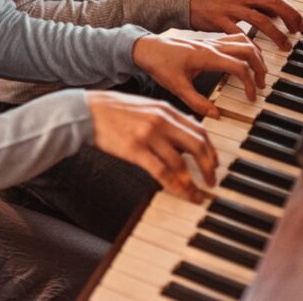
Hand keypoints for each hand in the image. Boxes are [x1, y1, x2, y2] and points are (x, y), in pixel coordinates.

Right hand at [86, 90, 217, 202]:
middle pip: (197, 145)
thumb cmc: (114, 110)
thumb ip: (166, 119)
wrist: (87, 110)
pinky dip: (176, 186)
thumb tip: (186, 136)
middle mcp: (161, 121)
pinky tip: (181, 194)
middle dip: (209, 166)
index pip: (199, 130)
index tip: (215, 163)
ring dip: (193, 182)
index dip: (211, 149)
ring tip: (197, 194)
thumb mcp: (146, 107)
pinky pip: (162, 172)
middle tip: (212, 181)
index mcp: (165, 109)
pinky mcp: (135, 150)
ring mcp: (148, 135)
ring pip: (181, 163)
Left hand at [132, 33, 266, 112]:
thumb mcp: (176, 87)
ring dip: (256, 56)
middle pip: (249, 49)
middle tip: (261, 85)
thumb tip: (216, 115)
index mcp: (207, 56)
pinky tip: (246, 60)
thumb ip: (197, 102)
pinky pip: (235, 38)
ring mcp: (212, 41)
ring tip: (258, 73)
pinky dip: (247, 47)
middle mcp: (212, 45)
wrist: (146, 48)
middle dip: (260, 67)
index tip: (251, 97)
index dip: (250, 83)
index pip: (240, 66)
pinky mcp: (209, 41)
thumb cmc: (159, 64)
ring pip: (245, 41)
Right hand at [190, 0, 302, 49]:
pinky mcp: (218, 20)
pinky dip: (252, 43)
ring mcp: (229, 7)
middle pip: (273, 4)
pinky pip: (240, 33)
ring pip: (262, 20)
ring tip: (285, 46)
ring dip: (277, 35)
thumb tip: (272, 10)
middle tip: (298, 31)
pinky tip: (258, 53)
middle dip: (290, 18)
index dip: (290, 10)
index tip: (299, 23)